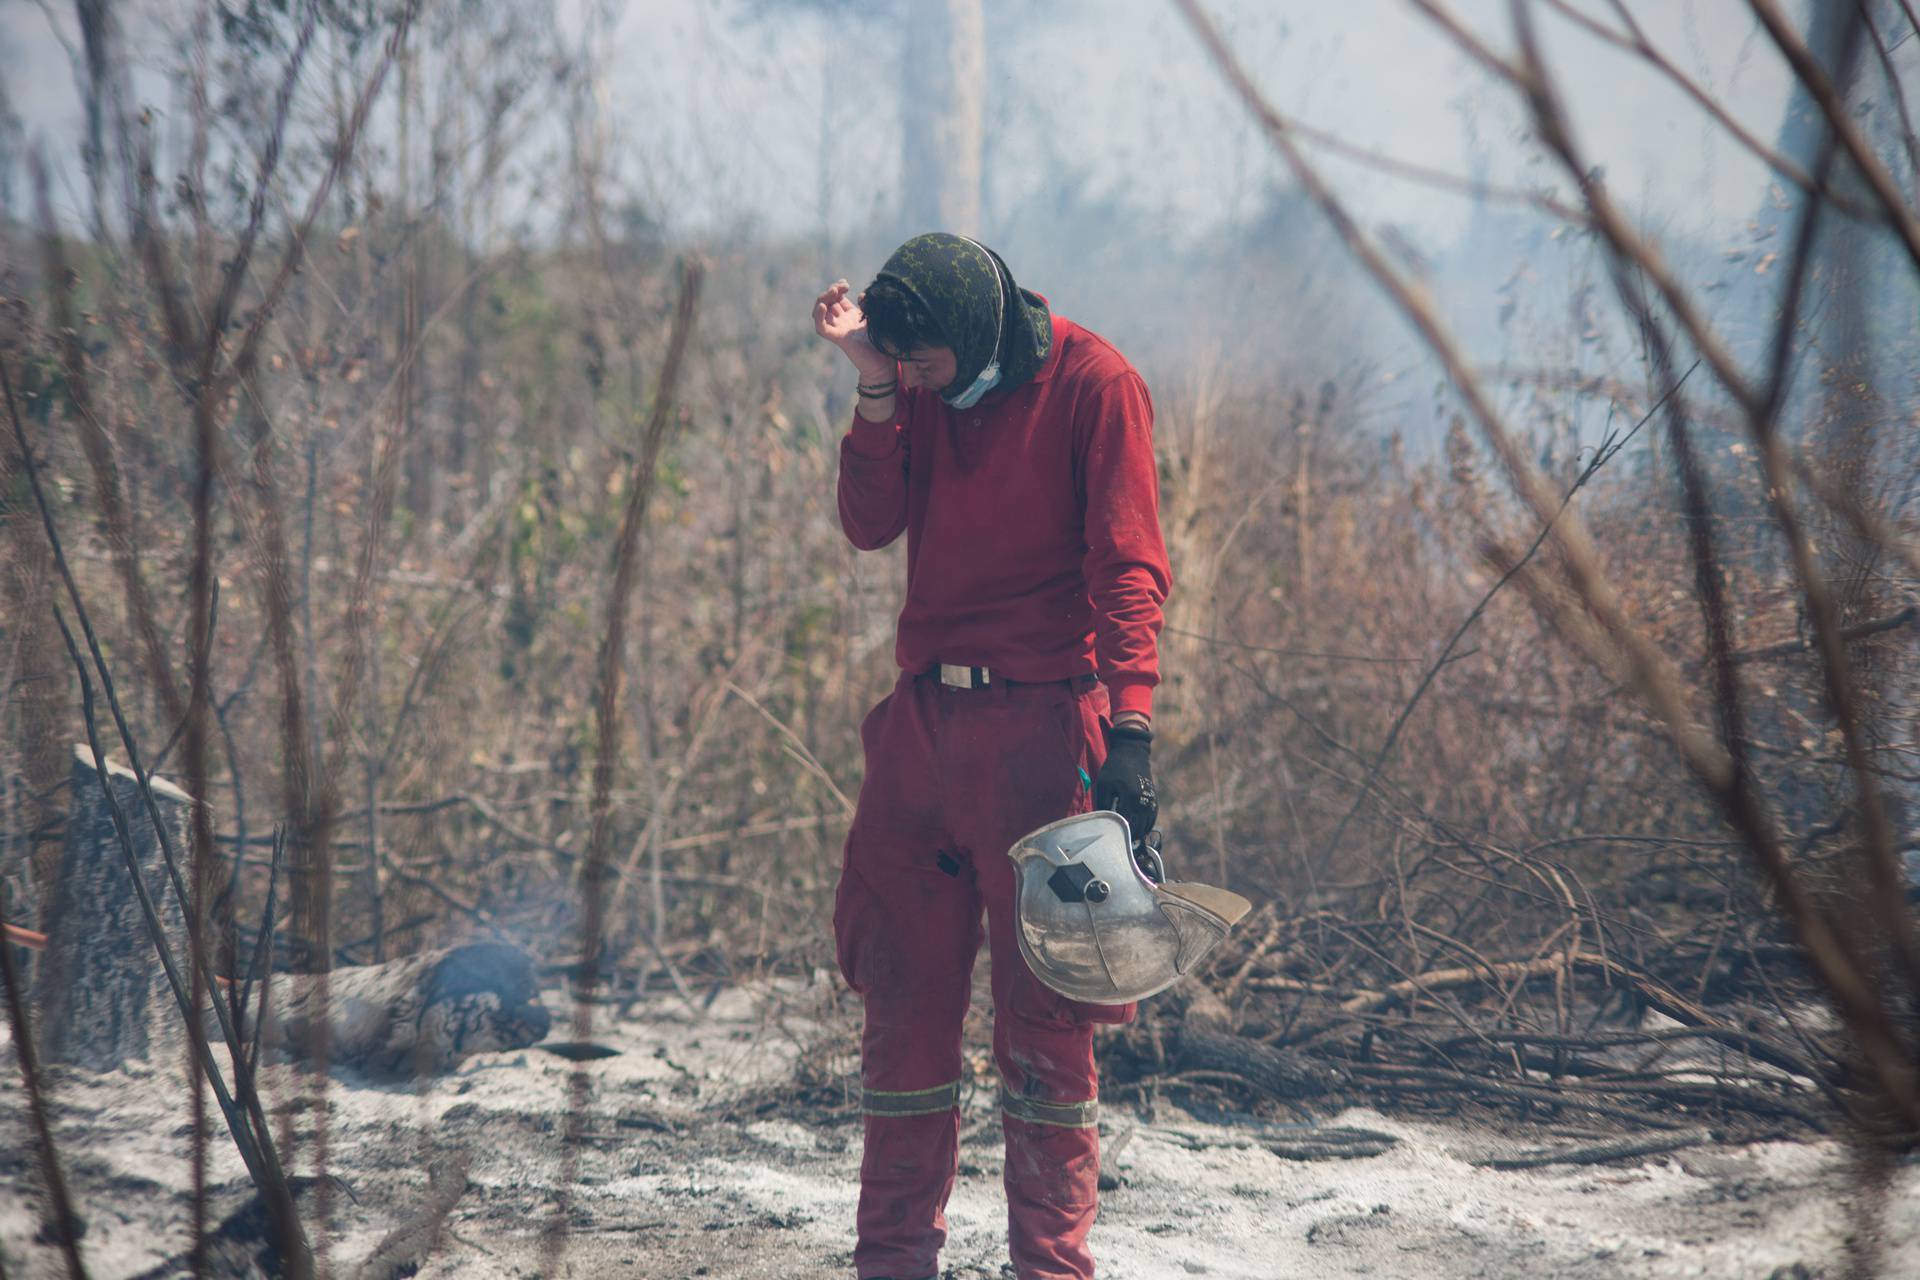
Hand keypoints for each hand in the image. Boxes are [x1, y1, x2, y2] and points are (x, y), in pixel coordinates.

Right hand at [812, 279, 894, 381]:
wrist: (885, 364)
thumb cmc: (884, 343)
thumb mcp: (877, 317)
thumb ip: (869, 305)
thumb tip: (862, 294)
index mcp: (852, 316)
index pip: (838, 298)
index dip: (838, 288)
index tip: (846, 283)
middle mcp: (843, 322)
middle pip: (828, 302)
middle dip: (832, 290)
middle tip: (843, 286)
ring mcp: (839, 330)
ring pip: (820, 312)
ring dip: (823, 299)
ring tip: (834, 291)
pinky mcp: (838, 339)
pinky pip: (821, 328)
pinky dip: (818, 316)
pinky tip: (823, 306)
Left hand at [1093, 723, 1156, 846]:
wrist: (1132, 753)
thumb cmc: (1114, 768)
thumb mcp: (1103, 785)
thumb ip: (1103, 805)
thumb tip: (1102, 821)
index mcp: (1129, 797)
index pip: (1124, 824)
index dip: (1117, 833)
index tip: (1111, 839)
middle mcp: (1143, 802)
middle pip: (1137, 829)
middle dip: (1128, 837)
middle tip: (1118, 842)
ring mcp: (1151, 802)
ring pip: (1146, 827)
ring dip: (1137, 834)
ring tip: (1126, 838)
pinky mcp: (1154, 800)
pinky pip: (1152, 820)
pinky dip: (1145, 827)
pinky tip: (1136, 829)